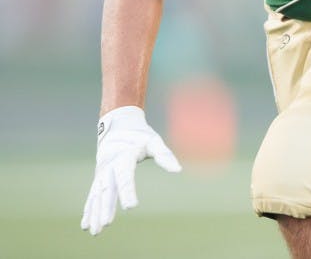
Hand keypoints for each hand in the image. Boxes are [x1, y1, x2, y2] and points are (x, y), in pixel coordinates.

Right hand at [81, 105, 181, 234]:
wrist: (118, 125)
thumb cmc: (139, 135)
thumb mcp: (154, 141)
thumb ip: (164, 155)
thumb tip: (178, 170)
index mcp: (124, 157)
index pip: (126, 177)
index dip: (128, 192)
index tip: (130, 207)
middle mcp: (109, 167)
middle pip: (107, 190)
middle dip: (106, 208)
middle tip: (106, 224)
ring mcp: (102, 173)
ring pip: (97, 196)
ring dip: (95, 213)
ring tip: (95, 231)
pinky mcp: (99, 178)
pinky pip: (92, 196)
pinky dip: (89, 209)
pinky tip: (86, 224)